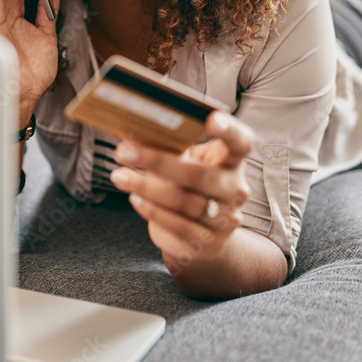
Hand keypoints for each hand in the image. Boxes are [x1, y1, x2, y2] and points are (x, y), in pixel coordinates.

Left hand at [109, 111, 252, 269]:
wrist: (206, 235)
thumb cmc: (191, 187)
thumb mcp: (186, 163)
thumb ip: (169, 148)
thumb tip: (133, 133)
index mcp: (232, 162)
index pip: (241, 143)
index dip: (230, 130)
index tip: (211, 118)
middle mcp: (235, 190)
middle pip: (199, 175)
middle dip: (157, 162)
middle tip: (124, 152)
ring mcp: (225, 219)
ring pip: (184, 202)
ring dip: (146, 187)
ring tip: (120, 176)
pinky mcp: (209, 243)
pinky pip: (179, 227)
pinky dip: (153, 211)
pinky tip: (136, 198)